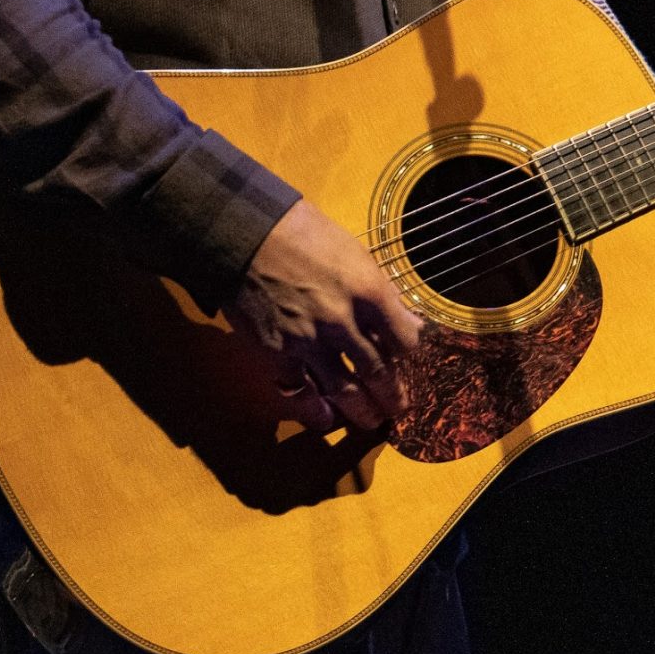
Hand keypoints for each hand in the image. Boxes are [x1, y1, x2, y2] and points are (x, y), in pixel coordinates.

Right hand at [225, 199, 422, 430]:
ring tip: (372, 421)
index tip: (405, 357)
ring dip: (362, 411)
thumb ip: (379, 289)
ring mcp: (310, 341)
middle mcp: (343, 322)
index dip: (408, 352)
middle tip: (399, 407)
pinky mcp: (278, 352)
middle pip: (379, 371)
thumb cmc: (302, 232)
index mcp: (368, 291)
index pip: (404, 339)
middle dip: (393, 395)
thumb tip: (405, 317)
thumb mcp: (353, 251)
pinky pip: (299, 390)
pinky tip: (325, 418)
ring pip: (345, 389)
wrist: (246, 233)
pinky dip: (313, 409)